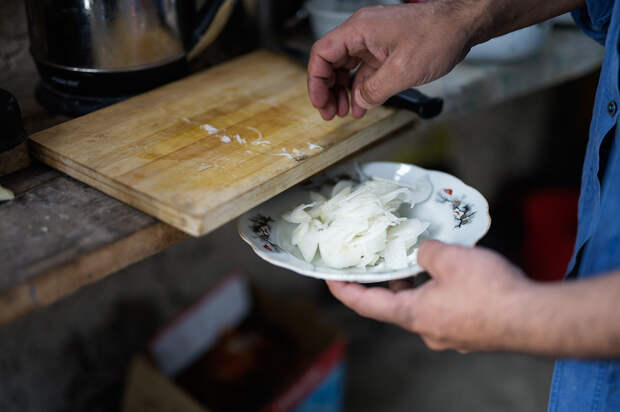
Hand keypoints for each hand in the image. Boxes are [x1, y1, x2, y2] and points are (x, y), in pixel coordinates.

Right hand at [307, 3, 478, 119]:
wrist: (462, 25)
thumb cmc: (437, 35)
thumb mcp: (402, 71)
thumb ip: (374, 90)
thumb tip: (359, 103)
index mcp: (359, 30)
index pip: (322, 54)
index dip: (316, 81)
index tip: (320, 103)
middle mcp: (362, 33)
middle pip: (331, 62)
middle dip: (327, 89)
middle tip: (330, 113)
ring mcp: (373, 41)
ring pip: (346, 67)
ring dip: (342, 91)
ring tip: (343, 112)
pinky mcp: (385, 49)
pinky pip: (364, 70)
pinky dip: (360, 88)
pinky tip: (361, 105)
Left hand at [326, 240, 531, 351]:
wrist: (534, 318)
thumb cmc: (487, 290)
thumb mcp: (448, 258)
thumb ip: (425, 251)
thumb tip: (421, 251)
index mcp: (412, 315)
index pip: (365, 304)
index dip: (343, 289)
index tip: (328, 277)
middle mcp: (426, 329)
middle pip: (394, 304)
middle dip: (385, 280)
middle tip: (379, 256)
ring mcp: (449, 334)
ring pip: (422, 305)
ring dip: (415, 284)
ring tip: (417, 257)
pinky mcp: (470, 332)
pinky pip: (444, 309)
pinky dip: (438, 291)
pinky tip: (451, 272)